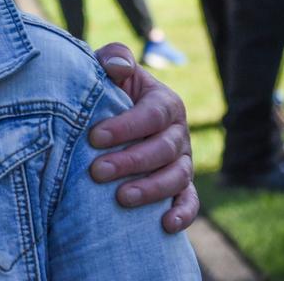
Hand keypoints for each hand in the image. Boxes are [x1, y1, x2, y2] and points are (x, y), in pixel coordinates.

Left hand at [91, 43, 197, 232]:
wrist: (108, 115)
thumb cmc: (106, 89)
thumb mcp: (108, 67)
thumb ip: (114, 58)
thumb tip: (117, 66)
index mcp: (164, 103)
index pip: (152, 115)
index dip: (126, 126)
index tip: (94, 136)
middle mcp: (178, 133)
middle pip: (163, 149)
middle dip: (130, 161)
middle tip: (96, 171)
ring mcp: (182, 160)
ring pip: (177, 176)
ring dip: (151, 189)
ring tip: (121, 198)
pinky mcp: (180, 185)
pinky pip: (189, 200)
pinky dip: (182, 213)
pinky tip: (165, 225)